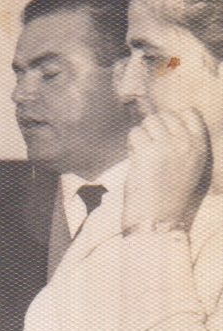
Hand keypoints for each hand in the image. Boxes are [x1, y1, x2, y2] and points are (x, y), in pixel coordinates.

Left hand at [124, 109, 211, 228]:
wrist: (158, 217)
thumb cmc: (169, 194)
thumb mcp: (188, 166)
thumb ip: (183, 145)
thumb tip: (164, 124)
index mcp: (200, 146)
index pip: (190, 113)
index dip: (171, 119)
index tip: (163, 135)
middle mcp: (186, 143)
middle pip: (165, 115)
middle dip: (152, 127)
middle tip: (148, 146)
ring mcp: (167, 145)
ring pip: (149, 121)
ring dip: (140, 134)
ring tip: (140, 152)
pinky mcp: (147, 152)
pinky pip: (134, 133)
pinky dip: (130, 143)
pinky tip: (134, 158)